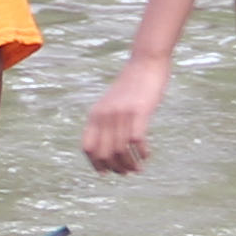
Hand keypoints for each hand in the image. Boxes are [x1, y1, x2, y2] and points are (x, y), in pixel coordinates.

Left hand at [82, 57, 169, 176]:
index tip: (106, 173)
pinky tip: (147, 155)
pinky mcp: (139, 112)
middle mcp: (105, 115)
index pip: (88, 148)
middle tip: (127, 172)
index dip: (95, 164)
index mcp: (95, 114)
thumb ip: (107, 120)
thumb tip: (109, 146)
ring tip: (139, 169)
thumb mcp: (112, 102)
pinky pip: (136, 141)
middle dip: (116, 168)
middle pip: (104, 154)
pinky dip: (141, 153)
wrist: (146, 61)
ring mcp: (121, 114)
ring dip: (130, 165)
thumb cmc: (132, 83)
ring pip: (120, 151)